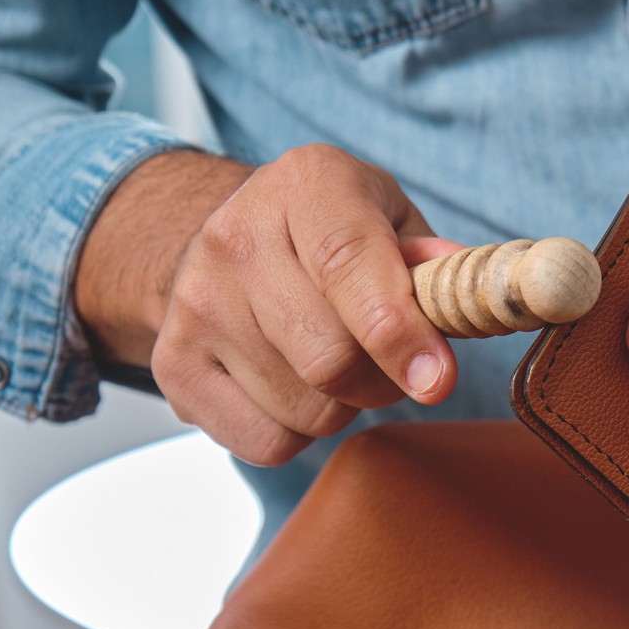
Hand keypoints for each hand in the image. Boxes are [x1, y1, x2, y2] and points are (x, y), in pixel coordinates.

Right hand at [79, 147, 459, 464]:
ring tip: (334, 364)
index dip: (397, 332)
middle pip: (330, 359)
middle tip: (390, 364)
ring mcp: (195, 302)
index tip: (436, 381)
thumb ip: (434, 265)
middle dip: (382, 382)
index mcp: (305, 186)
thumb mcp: (392, 222)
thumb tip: (454, 303)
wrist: (232, 244)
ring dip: (343, 407)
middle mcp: (236, 236)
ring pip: (306, 409)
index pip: (349, 264)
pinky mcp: (173, 364)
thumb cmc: (334, 237)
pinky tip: (293, 386)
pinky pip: (266, 442)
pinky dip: (297, 433)